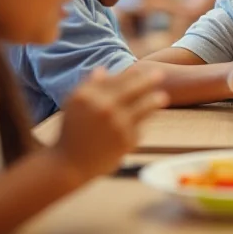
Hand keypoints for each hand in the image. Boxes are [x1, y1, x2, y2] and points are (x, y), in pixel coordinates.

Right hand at [54, 67, 168, 182]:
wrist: (69, 164)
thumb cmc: (72, 131)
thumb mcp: (74, 105)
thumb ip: (89, 86)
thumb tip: (103, 69)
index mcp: (90, 95)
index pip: (117, 79)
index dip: (132, 74)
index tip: (141, 69)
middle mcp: (105, 107)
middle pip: (135, 88)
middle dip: (149, 80)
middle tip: (161, 74)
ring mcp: (118, 124)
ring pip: (144, 107)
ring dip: (154, 100)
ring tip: (163, 97)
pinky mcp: (127, 140)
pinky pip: (139, 128)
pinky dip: (140, 125)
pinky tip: (142, 124)